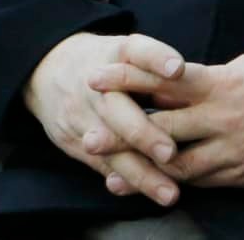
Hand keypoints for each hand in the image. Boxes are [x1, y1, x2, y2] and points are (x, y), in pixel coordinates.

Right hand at [22, 31, 189, 206]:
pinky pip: (100, 163)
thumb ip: (156, 66)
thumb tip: (196, 89)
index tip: (177, 69)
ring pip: (110, 147)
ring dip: (140, 172)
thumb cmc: (105, 63)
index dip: (156, 58)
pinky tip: (142, 193)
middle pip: (117, 108)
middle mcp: (96, 83)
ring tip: (169, 193)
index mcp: (115, 54)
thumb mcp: (125, 52)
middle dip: (143, 133)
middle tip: (169, 153)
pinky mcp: (73, 138)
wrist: (47, 69)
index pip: (136, 51)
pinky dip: (123, 180)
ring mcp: (81, 113)